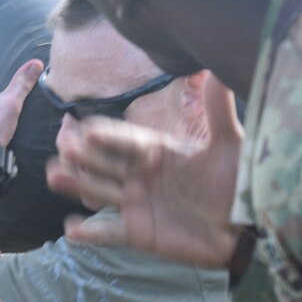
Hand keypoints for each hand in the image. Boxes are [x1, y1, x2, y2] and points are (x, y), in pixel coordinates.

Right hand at [47, 75, 245, 267]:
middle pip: (106, 162)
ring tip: (54, 176)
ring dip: (77, 184)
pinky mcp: (139, 233)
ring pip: (101, 191)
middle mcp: (142, 174)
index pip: (127, 140)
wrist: (247, 228)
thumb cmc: (239, 184)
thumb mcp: (230, 144)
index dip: (108, 135)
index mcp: (159, 150)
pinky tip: (71, 229)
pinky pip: (109, 232)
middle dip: (84, 154)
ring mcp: (138, 204)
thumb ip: (219, 110)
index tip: (87, 128)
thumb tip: (217, 69)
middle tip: (62, 145)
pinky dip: (90, 233)